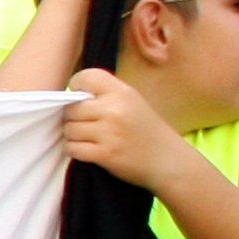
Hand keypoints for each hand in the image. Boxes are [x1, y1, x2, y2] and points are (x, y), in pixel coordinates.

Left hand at [56, 68, 188, 187]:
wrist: (168, 160)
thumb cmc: (146, 131)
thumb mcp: (133, 102)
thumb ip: (106, 95)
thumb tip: (70, 94)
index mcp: (123, 92)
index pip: (87, 77)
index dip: (77, 86)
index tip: (80, 98)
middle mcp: (115, 109)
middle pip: (72, 108)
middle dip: (72, 118)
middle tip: (85, 124)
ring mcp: (109, 132)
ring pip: (69, 129)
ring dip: (72, 136)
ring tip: (88, 138)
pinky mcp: (104, 154)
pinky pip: (71, 148)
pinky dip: (74, 150)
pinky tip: (87, 150)